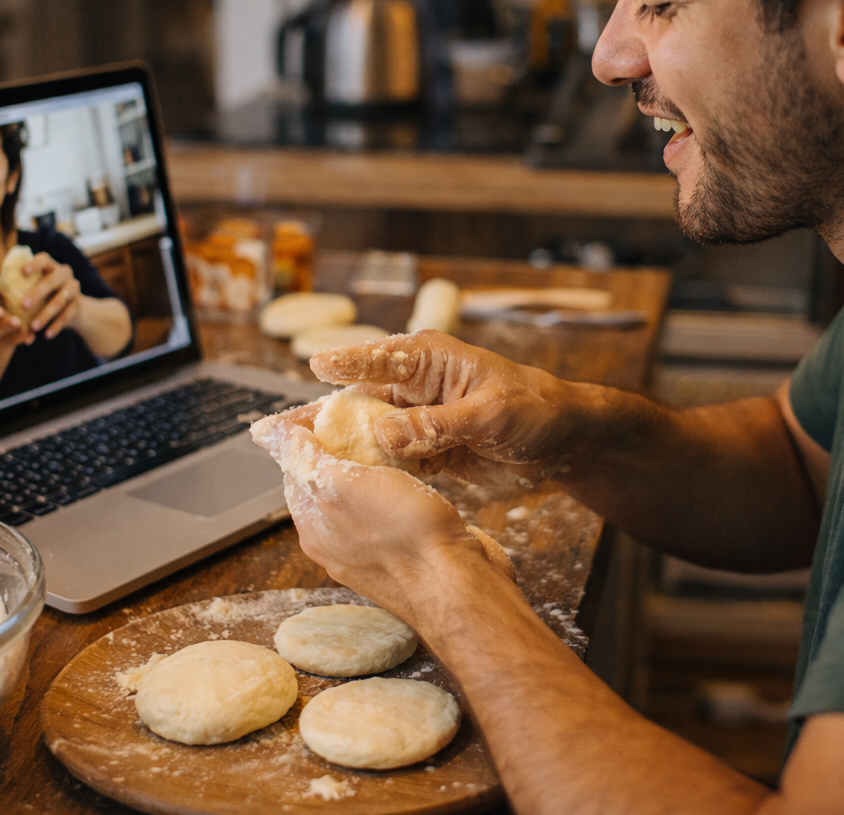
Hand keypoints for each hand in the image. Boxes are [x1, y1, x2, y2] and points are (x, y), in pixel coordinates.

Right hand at [0, 277, 31, 346]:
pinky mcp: (2, 343)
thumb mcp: (11, 287)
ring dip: (5, 327)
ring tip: (18, 323)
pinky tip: (30, 338)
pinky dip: (20, 339)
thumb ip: (14, 278)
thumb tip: (28, 253)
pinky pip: (9, 342)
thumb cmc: (12, 298)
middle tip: (0, 312)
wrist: (9, 327)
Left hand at [16, 253, 82, 339]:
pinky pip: (68, 315)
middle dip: (38, 293)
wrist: (73, 310)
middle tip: (23, 306)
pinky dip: (56, 325)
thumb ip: (20, 285)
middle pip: (52, 280)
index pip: (44, 259)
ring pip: (60, 300)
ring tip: (33, 327)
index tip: (23, 273)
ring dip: (46, 314)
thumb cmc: (43, 297)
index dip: (35, 264)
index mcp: (51, 266)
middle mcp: (64, 274)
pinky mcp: (79, 305)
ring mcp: (74, 289)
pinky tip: (46, 335)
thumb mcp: (34, 288)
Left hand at [251, 403, 503, 619]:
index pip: (296, 466)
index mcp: (312, 526)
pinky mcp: (404, 551)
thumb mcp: (343, 484)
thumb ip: (303, 458)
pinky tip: (416, 471)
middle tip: (367, 415)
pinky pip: (391, 508)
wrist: (459, 583)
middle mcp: (335, 542)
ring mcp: (370, 550)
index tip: (334, 406)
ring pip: (362, 493)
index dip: (309, 431)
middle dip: (343, 444)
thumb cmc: (404, 534)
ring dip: (374, 463)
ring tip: (394, 438)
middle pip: (327, 479)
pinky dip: (399, 483)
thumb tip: (264, 432)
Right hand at [308, 330, 582, 486]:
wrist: (565, 441)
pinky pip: (386, 459)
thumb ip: (437, 424)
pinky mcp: (424, 449)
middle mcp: (415, 385)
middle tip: (278, 429)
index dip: (344, 362)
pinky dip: (366, 471)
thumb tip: (384, 433)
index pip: (378, 358)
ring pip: (366, 432)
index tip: (314, 366)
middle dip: (321, 415)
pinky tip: (340, 485)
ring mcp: (416, 419)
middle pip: (357, 398)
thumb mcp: (489, 415)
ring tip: (295, 462)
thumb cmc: (534, 410)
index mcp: (429, 359)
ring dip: (338, 448)